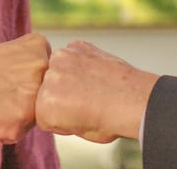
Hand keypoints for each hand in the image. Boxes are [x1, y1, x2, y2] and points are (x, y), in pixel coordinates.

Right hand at [0, 33, 50, 142]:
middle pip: (46, 94)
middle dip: (26, 97)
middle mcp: (42, 67)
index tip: (8, 76)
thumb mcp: (13, 51)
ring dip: (18, 115)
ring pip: (35, 114)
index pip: (50, 74)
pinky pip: (20, 132)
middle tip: (0, 89)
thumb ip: (37, 65)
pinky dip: (6, 129)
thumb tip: (59, 88)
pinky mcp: (23, 120)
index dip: (27, 79)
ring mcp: (34, 94)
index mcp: (40, 46)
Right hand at [36, 40, 158, 143]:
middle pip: (45, 88)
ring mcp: (62, 58)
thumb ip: (59, 116)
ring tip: (90, 86)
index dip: (58, 117)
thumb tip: (56, 105)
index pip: (40, 112)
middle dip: (60, 93)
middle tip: (82, 101)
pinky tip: (95, 71)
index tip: (74, 117)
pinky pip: (71, 53)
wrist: (135, 100)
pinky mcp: (77, 45)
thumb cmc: (110, 121)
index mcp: (44, 107)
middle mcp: (48, 79)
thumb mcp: (77, 130)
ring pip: (57, 68)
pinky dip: (80, 60)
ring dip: (68, 74)